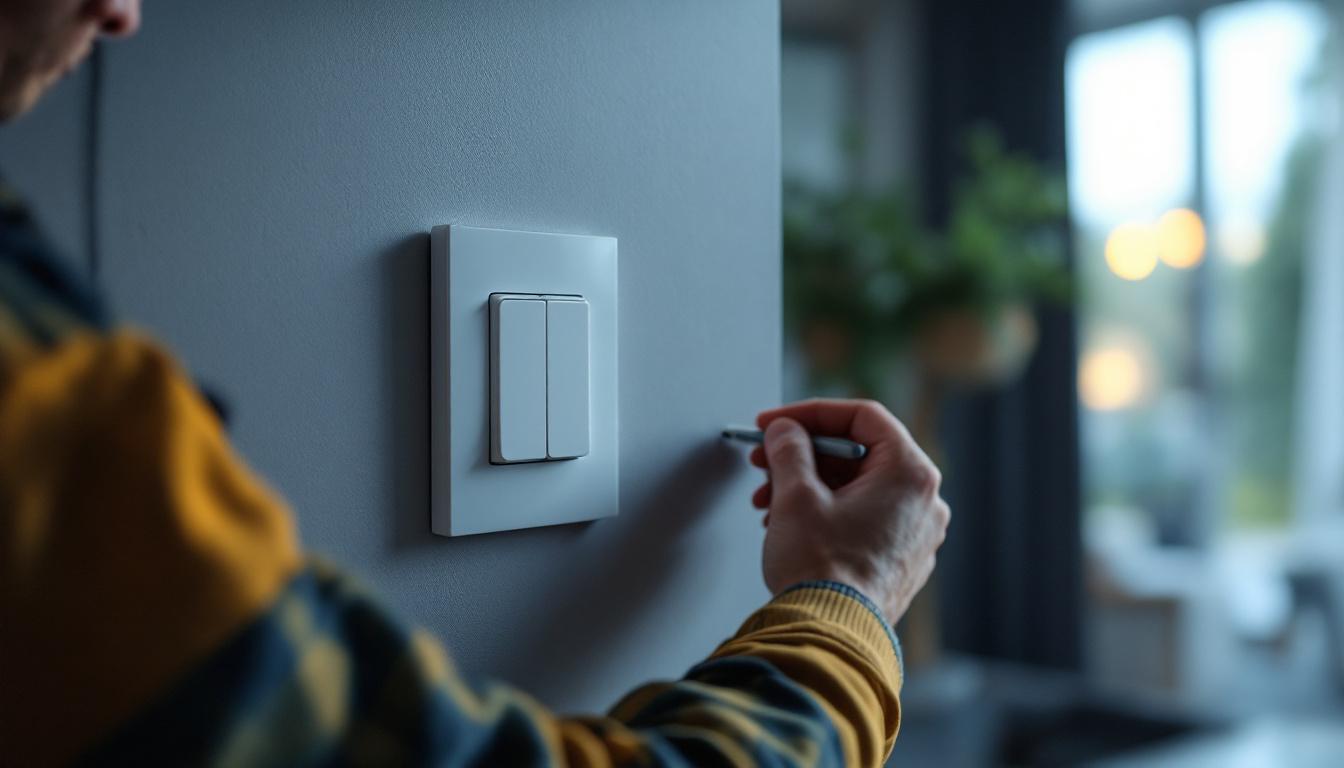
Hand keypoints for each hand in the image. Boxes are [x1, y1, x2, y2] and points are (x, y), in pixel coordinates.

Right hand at [749, 399, 949, 624]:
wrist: (830, 636)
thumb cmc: (822, 570)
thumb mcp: (796, 495)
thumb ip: (789, 449)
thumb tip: (785, 431)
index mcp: (910, 474)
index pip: (862, 416)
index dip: (810, 413)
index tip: (774, 422)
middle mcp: (924, 502)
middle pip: (858, 455)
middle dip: (804, 455)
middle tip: (764, 459)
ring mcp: (915, 536)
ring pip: (857, 489)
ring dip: (808, 486)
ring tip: (768, 502)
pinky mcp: (900, 562)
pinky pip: (863, 518)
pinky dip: (826, 512)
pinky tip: (790, 524)